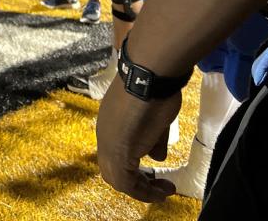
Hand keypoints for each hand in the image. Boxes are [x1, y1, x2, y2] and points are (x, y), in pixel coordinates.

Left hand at [96, 77, 182, 202]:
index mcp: (110, 125)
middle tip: (157, 185)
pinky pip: (127, 183)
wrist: (149, 75)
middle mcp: (104, 135)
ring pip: (117, 179)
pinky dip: (144, 192)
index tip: (154, 171)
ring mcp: (108, 144)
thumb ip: (154, 139)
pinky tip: (162, 191)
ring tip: (163, 192)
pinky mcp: (118, 152)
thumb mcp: (155, 119)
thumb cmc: (154, 90)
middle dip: (135, 182)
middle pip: (112, 170)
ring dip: (141, 189)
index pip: (115, 153)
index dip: (132, 167)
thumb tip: (157, 156)